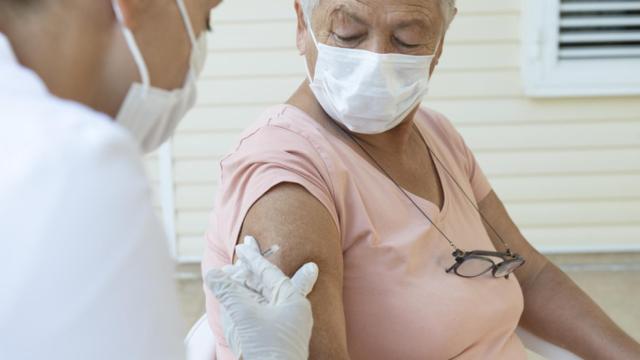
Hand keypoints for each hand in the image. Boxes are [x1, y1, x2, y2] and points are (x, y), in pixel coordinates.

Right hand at [206, 236, 318, 359]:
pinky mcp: (272, 338)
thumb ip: (228, 292)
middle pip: (268, 283)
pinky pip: (260, 313)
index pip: (271, 273)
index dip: (254, 258)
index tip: (243, 245)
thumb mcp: (245, 316)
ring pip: (263, 298)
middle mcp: (292, 312)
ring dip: (248, 283)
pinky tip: (238, 293)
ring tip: (235, 268)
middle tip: (244, 246)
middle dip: (253, 267)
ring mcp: (283, 326)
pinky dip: (248, 302)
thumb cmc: (267, 349)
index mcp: (294, 302)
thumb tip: (212, 274)